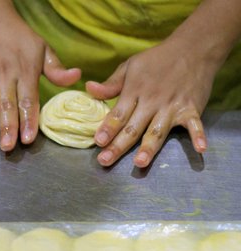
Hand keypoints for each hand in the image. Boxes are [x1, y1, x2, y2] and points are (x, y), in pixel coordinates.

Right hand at [0, 0, 79, 150]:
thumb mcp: (42, 48)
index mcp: (25, 70)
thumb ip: (57, 69)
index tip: (29, 139)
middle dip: (7, 126)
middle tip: (7, 148)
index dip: (29, 119)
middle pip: (6, 103)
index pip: (28, 99)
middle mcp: (4, 73)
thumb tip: (76, 77)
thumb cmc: (18, 38)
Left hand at [86, 38, 217, 167]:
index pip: (118, 114)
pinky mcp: (192, 108)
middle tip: (105, 161)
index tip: (98, 142)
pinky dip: (199, 136)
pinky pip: (195, 124)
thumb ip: (111, 84)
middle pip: (133, 128)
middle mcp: (152, 101)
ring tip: (139, 163)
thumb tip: (89, 89)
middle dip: (118, 145)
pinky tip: (200, 149)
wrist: (193, 48)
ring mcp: (172, 106)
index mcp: (135, 90)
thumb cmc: (157, 60)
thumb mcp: (130, 67)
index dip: (108, 128)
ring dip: (149, 147)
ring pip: (157, 131)